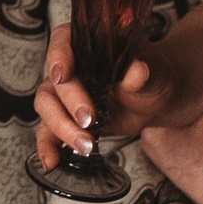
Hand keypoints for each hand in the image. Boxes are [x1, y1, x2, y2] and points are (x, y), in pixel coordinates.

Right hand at [32, 22, 202, 172]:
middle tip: (90, 120)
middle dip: (69, 104)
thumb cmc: (153, 76)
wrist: (155, 99)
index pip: (63, 41)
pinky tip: (51, 161)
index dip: (58, 57)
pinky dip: (48, 147)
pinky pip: (48, 132)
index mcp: (87, 43)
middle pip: (54, 82)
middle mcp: (70, 66)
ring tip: (86, 145)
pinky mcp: (66, 119)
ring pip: (47, 108)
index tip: (63, 74)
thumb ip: (143, 72)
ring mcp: (64, 94)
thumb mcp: (154, 72)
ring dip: (62, 128)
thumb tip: (138, 72)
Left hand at [140, 45, 202, 203]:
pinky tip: (192, 108)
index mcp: (152, 133)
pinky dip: (181, 120)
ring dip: (173, 106)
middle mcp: (152, 144)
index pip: (137, 99)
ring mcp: (165, 155)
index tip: (153, 57)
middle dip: (160, 89)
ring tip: (180, 80)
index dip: (146, 79)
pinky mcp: (180, 162)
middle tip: (168, 62)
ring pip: (163, 121)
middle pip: (151, 108)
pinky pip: (174, 133)